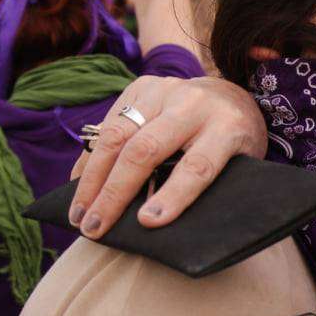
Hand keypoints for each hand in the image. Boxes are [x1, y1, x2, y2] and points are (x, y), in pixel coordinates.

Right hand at [68, 74, 266, 233]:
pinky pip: (107, 126)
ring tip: (79, 215)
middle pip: (146, 149)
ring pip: (117, 134)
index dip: (173, 196)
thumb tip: (158, 225)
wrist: (230, 95)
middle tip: (94, 228)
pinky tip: (78, 187)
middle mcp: (194, 105)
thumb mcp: (237, 165)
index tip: (147, 223)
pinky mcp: (142, 87)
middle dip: (115, 192)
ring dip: (92, 179)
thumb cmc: (233, 145)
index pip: (198, 165)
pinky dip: (90, 160)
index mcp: (227, 128)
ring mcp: (165, 92)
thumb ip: (207, 186)